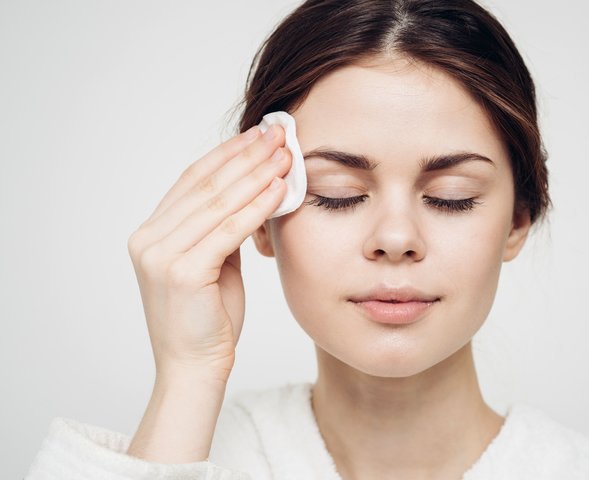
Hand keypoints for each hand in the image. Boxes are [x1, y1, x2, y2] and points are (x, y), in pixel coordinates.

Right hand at [127, 124, 289, 384]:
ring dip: (256, 175)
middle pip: (206, 185)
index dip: (227, 154)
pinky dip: (257, 207)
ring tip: (285, 155)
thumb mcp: (213, 264)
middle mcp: (149, 239)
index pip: (193, 180)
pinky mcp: (182, 273)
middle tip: (277, 135)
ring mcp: (161, 256)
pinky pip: (228, 230)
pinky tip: (280, 189)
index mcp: (152, 233)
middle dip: (246, 156)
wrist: (194, 367)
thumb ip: (221, 230)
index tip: (257, 136)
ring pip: (218, 203)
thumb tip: (251, 194)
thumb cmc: (208, 319)